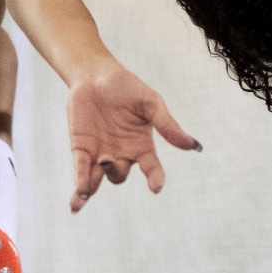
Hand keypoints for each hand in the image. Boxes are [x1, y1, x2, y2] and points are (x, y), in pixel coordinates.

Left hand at [66, 65, 200, 212]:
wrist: (96, 75)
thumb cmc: (126, 87)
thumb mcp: (150, 103)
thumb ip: (167, 125)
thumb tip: (193, 145)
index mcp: (141, 146)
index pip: (152, 168)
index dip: (155, 179)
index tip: (156, 187)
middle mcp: (121, 154)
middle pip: (119, 175)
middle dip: (114, 171)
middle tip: (108, 159)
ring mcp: (100, 153)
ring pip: (98, 179)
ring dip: (91, 187)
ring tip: (84, 194)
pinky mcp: (81, 148)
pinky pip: (81, 169)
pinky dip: (80, 182)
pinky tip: (78, 197)